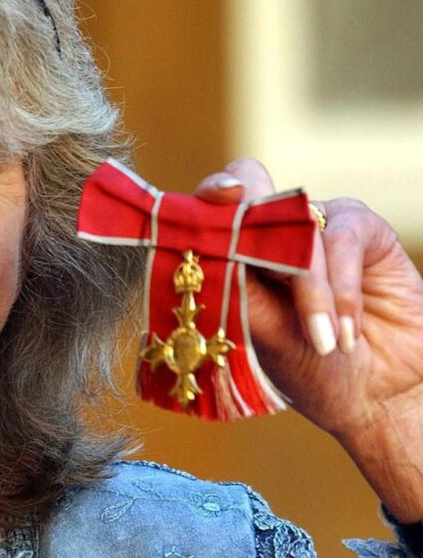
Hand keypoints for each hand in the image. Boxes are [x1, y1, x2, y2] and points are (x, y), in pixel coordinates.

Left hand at [195, 158, 422, 521]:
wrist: (374, 395)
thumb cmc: (307, 366)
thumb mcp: (259, 331)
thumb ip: (234, 283)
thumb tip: (204, 249)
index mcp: (233, 245)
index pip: (210, 203)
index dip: (209, 194)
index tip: (218, 199)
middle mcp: (270, 225)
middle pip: (249, 183)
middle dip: (246, 213)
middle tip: (247, 239)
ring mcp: (315, 222)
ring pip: (298, 224)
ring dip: (308, 286)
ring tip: (320, 340)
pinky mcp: (362, 229)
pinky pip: (343, 236)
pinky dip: (341, 287)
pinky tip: (344, 331)